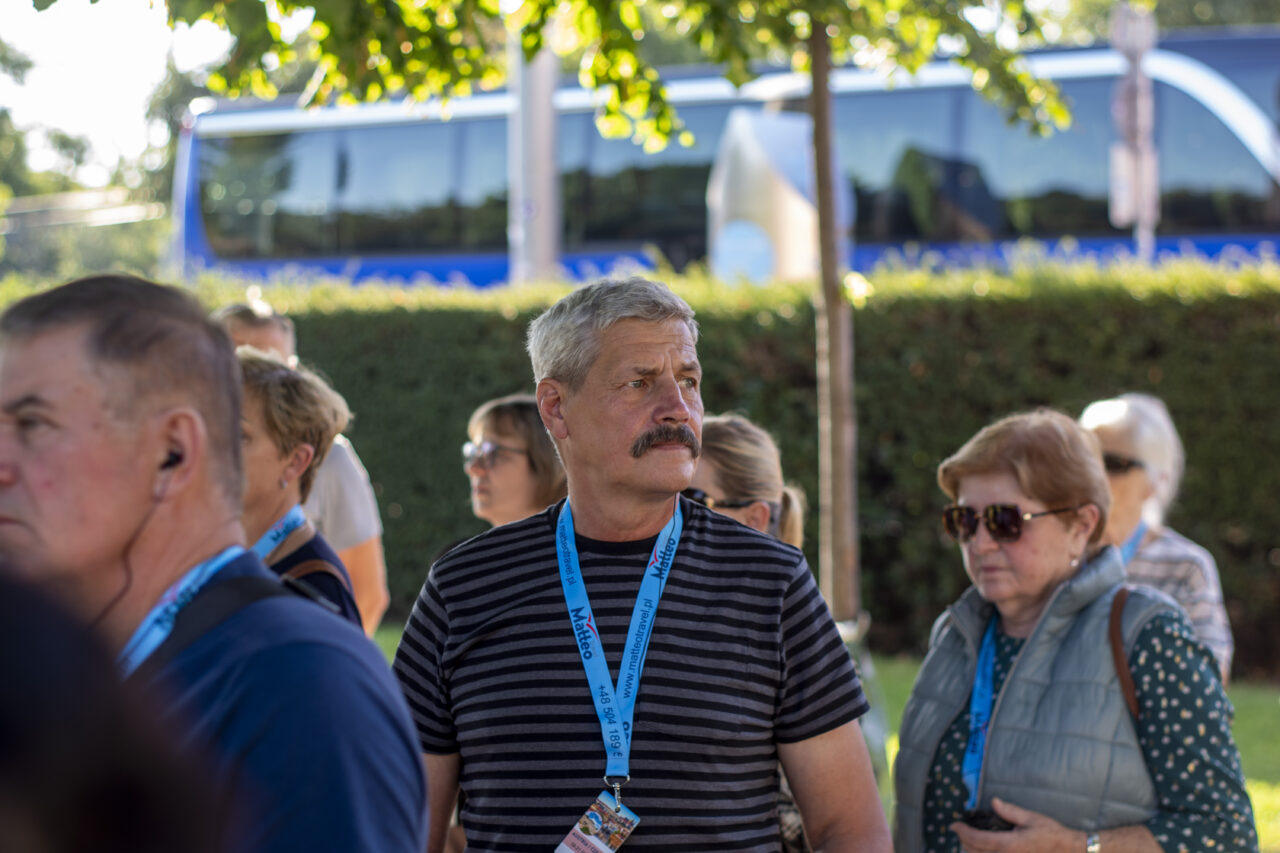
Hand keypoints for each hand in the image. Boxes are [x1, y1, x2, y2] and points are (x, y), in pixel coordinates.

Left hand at [949, 798, 1084, 852]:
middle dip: (963, 841)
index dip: (962, 832)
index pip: (977, 839)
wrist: (1067, 850)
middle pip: (974, 852)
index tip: (954, 825)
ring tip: (968, 839)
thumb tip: (993, 802)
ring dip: (971, 850)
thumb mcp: (1030, 818)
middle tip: (960, 830)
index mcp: (1008, 844)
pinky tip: (982, 848)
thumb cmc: (1051, 834)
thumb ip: (1010, 811)